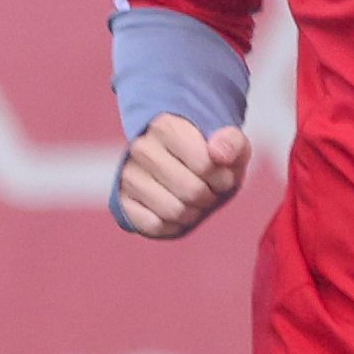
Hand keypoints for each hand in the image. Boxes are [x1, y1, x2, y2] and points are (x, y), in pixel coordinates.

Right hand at [115, 113, 247, 239]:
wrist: (183, 169)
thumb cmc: (211, 157)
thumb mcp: (231, 144)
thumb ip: (232, 143)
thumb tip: (217, 154)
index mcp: (166, 127)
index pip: (206, 166)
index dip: (223, 178)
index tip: (222, 174)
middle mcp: (141, 148)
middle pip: (192, 192)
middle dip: (209, 197)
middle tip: (209, 190)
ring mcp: (128, 175)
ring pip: (173, 211)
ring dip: (193, 213)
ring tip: (193, 201)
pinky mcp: (122, 202)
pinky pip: (155, 226)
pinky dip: (173, 225)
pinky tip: (175, 211)